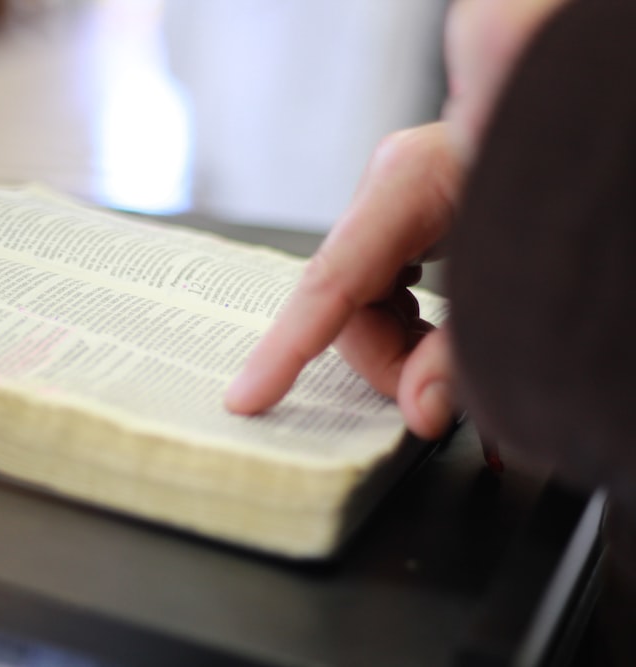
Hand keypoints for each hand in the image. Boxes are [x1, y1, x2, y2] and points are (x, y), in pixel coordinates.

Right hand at [225, 0, 568, 438]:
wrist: (574, 121)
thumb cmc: (559, 179)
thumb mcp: (516, 276)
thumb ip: (464, 352)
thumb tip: (419, 412)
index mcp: (410, 179)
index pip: (330, 280)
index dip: (286, 349)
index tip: (248, 398)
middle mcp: (391, 183)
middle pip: (349, 301)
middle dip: (387, 360)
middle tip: (432, 398)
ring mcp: (396, 197)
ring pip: (363, 300)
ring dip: (400, 346)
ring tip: (444, 365)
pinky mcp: (409, 213)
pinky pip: (383, 286)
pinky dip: (407, 324)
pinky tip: (436, 335)